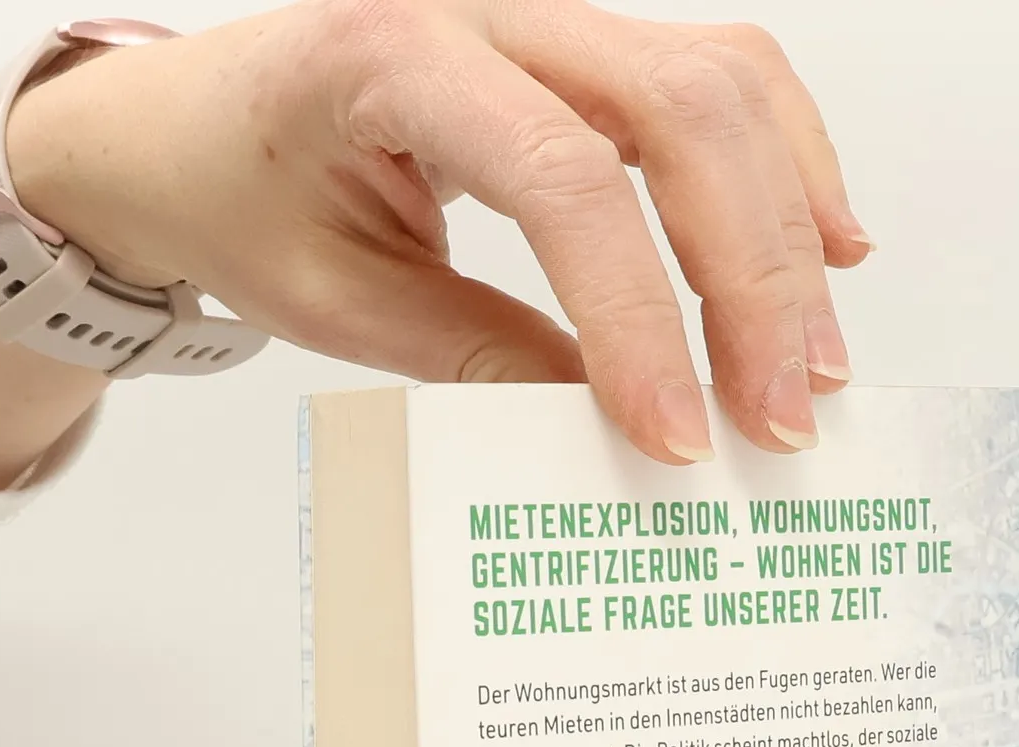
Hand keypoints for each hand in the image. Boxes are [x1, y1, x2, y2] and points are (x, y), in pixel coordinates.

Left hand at [6, 0, 872, 462]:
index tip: (676, 432)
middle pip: (683, 109)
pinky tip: (827, 248)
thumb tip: (604, 428)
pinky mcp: (583, 44)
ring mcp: (547, 11)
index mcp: (394, 53)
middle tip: (780, 414)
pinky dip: (784, 166)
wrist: (190, 126)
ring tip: (812, 361)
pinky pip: (716, 77)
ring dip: (790, 225)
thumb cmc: (241, 197)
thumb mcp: (335, 301)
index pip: (563, 178)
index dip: (639, 314)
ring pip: (724, 83)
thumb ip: (473, 355)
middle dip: (753, 275)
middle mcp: (489, 1)